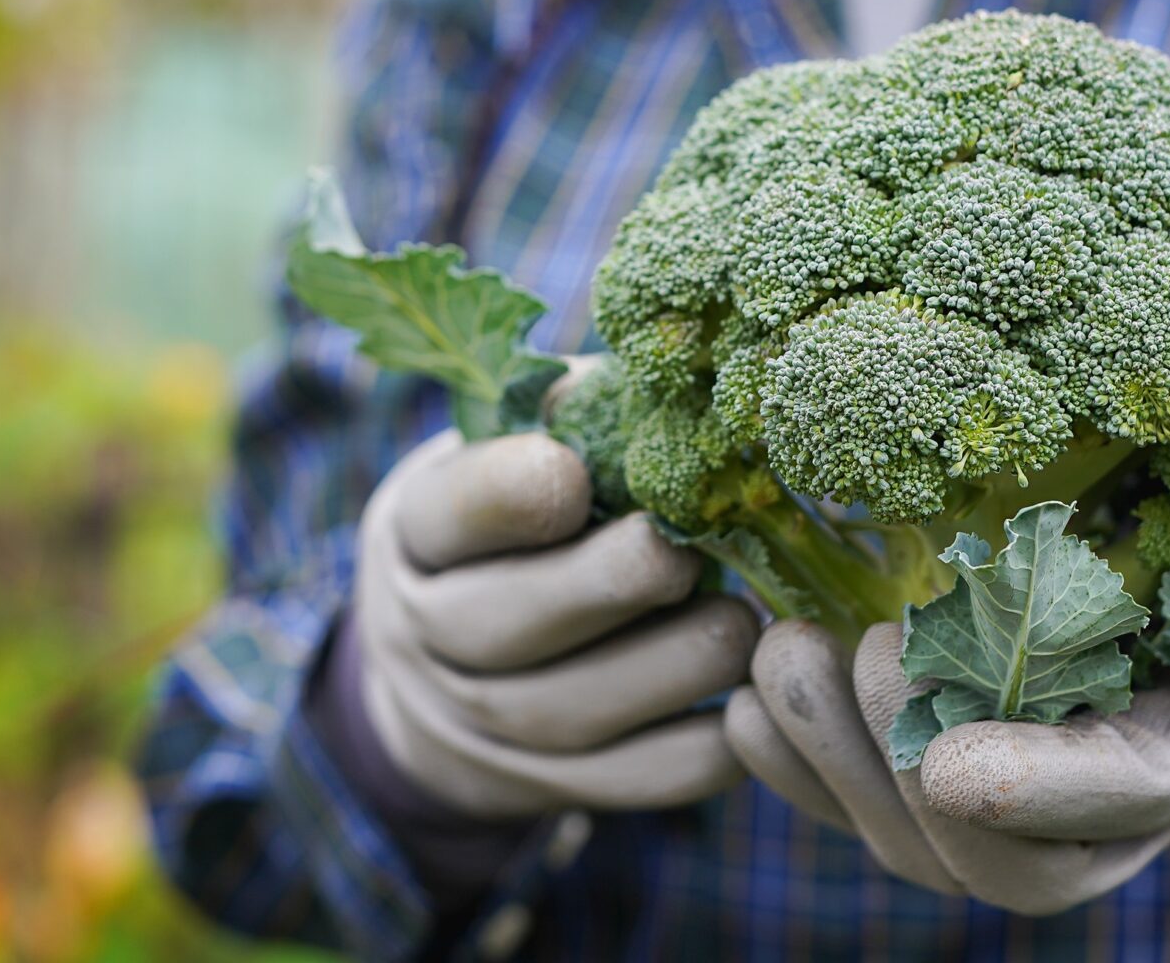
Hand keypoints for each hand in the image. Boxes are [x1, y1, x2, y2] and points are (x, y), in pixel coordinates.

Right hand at [352, 427, 757, 819]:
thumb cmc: (512, 527)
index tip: (576, 472)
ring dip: (667, 668)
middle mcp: (429, 635)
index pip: (449, 515)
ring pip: (569, 711)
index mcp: (418, 535)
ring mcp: (481, 724)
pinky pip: (625, 781)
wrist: (444, 673)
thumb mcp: (502, 455)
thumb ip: (569, 417)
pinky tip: (751, 706)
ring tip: (738, 626)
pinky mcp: (546, 784)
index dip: (509, 496)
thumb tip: (673, 385)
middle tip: (683, 552)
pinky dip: (696, 754)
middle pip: (504, 623)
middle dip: (604, 586)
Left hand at [722, 505, 1169, 912]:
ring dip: (833, 760)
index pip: (1126, 799)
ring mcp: (998, 810)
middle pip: (1002, 867)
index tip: (954, 763)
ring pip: (908, 846)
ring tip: (785, 648)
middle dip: (913, 779)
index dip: (1044, 793)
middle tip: (867, 648)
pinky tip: (748, 701)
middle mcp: (1089, 811)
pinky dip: (789, 766)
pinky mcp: (919, 784)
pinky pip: (847, 812)